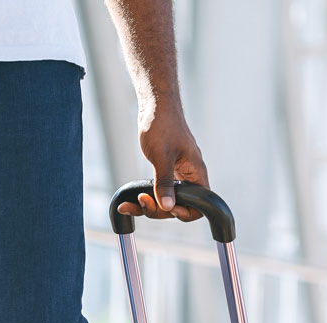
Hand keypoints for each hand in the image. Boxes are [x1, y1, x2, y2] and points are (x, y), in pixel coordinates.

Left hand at [117, 100, 208, 222]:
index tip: (167, 208)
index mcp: (195, 172)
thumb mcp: (162, 156)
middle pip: (177, 207)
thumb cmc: (162, 124)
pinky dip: (143, 199)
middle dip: (157, 210)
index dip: (184, 212)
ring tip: (127, 205)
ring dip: (146, 207)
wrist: (154, 106)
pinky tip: (128, 201)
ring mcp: (176, 175)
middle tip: (142, 200)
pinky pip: (156, 192)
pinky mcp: (164, 172)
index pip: (199, 206)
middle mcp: (188, 176)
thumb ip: (166, 182)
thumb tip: (168, 207)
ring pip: (164, 202)